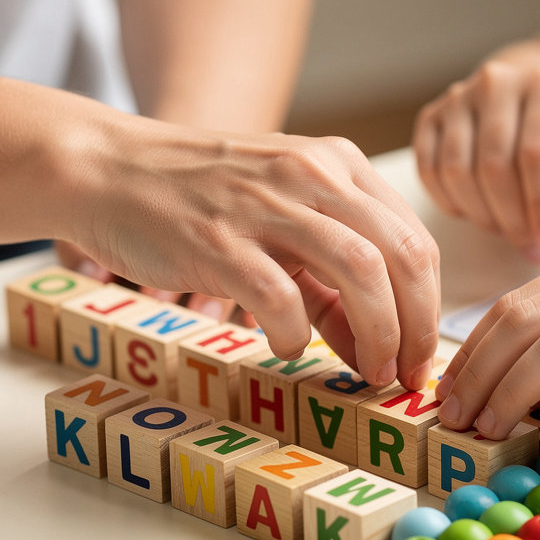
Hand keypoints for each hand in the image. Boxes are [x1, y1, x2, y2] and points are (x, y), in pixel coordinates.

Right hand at [71, 123, 441, 389]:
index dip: (431, 308)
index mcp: (338, 165)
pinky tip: (286, 346)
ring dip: (379, 335)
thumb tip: (373, 348)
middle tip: (406, 374)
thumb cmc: (202, 200)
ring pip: (361, 272)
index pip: (416, 240)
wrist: (108, 169)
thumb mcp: (283, 223)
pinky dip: (297, 335)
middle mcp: (313, 174)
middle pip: (404, 256)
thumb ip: (331, 282)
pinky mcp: (219, 240)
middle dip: (418, 328)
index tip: (421, 355)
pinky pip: (283, 298)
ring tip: (370, 372)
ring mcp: (267, 205)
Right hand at [412, 60, 539, 261]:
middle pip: (494, 168)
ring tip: (505, 226)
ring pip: (457, 173)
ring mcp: (459, 98)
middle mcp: (498, 83)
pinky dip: (451, 203)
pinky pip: (429, 172)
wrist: (532, 100)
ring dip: (481, 215)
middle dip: (511, 219)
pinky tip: (476, 210)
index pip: (537, 155)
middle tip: (527, 243)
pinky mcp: (431, 117)